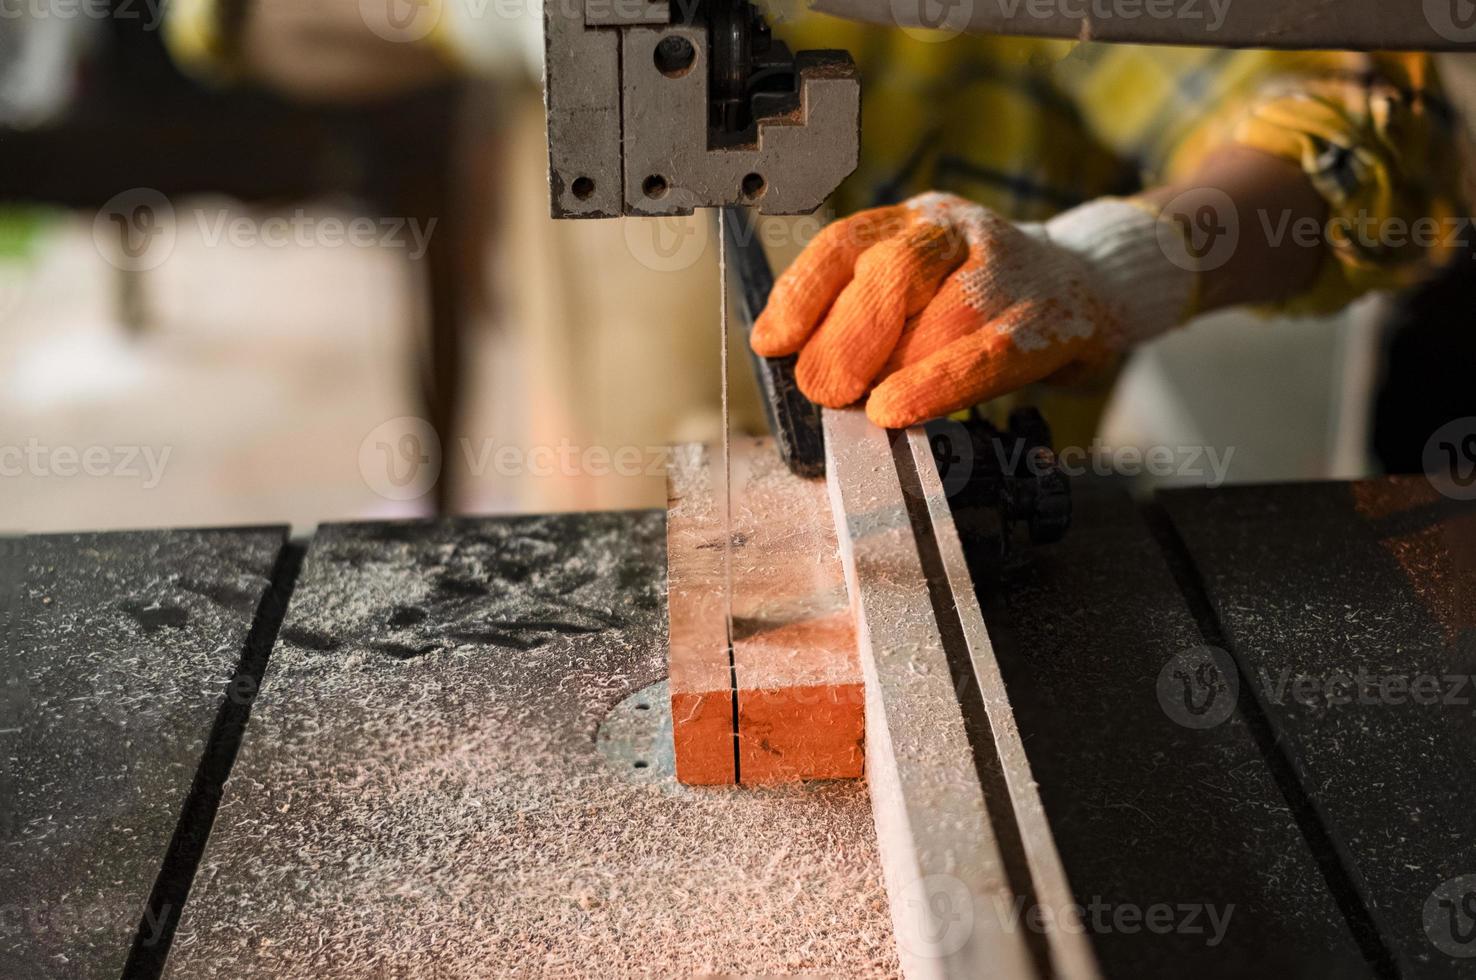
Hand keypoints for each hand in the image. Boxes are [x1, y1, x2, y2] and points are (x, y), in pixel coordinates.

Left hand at [751, 192, 1195, 428]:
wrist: (1090, 285)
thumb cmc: (984, 299)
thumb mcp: (920, 287)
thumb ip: (866, 316)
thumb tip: (806, 370)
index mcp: (913, 221)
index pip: (846, 242)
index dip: (802, 292)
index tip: (771, 342)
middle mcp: (957, 232)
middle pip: (893, 270)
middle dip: (847, 334)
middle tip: (821, 386)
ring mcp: (1007, 271)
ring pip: (943, 314)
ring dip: (894, 367)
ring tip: (866, 405)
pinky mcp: (1046, 320)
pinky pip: (984, 355)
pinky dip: (934, 386)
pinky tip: (897, 409)